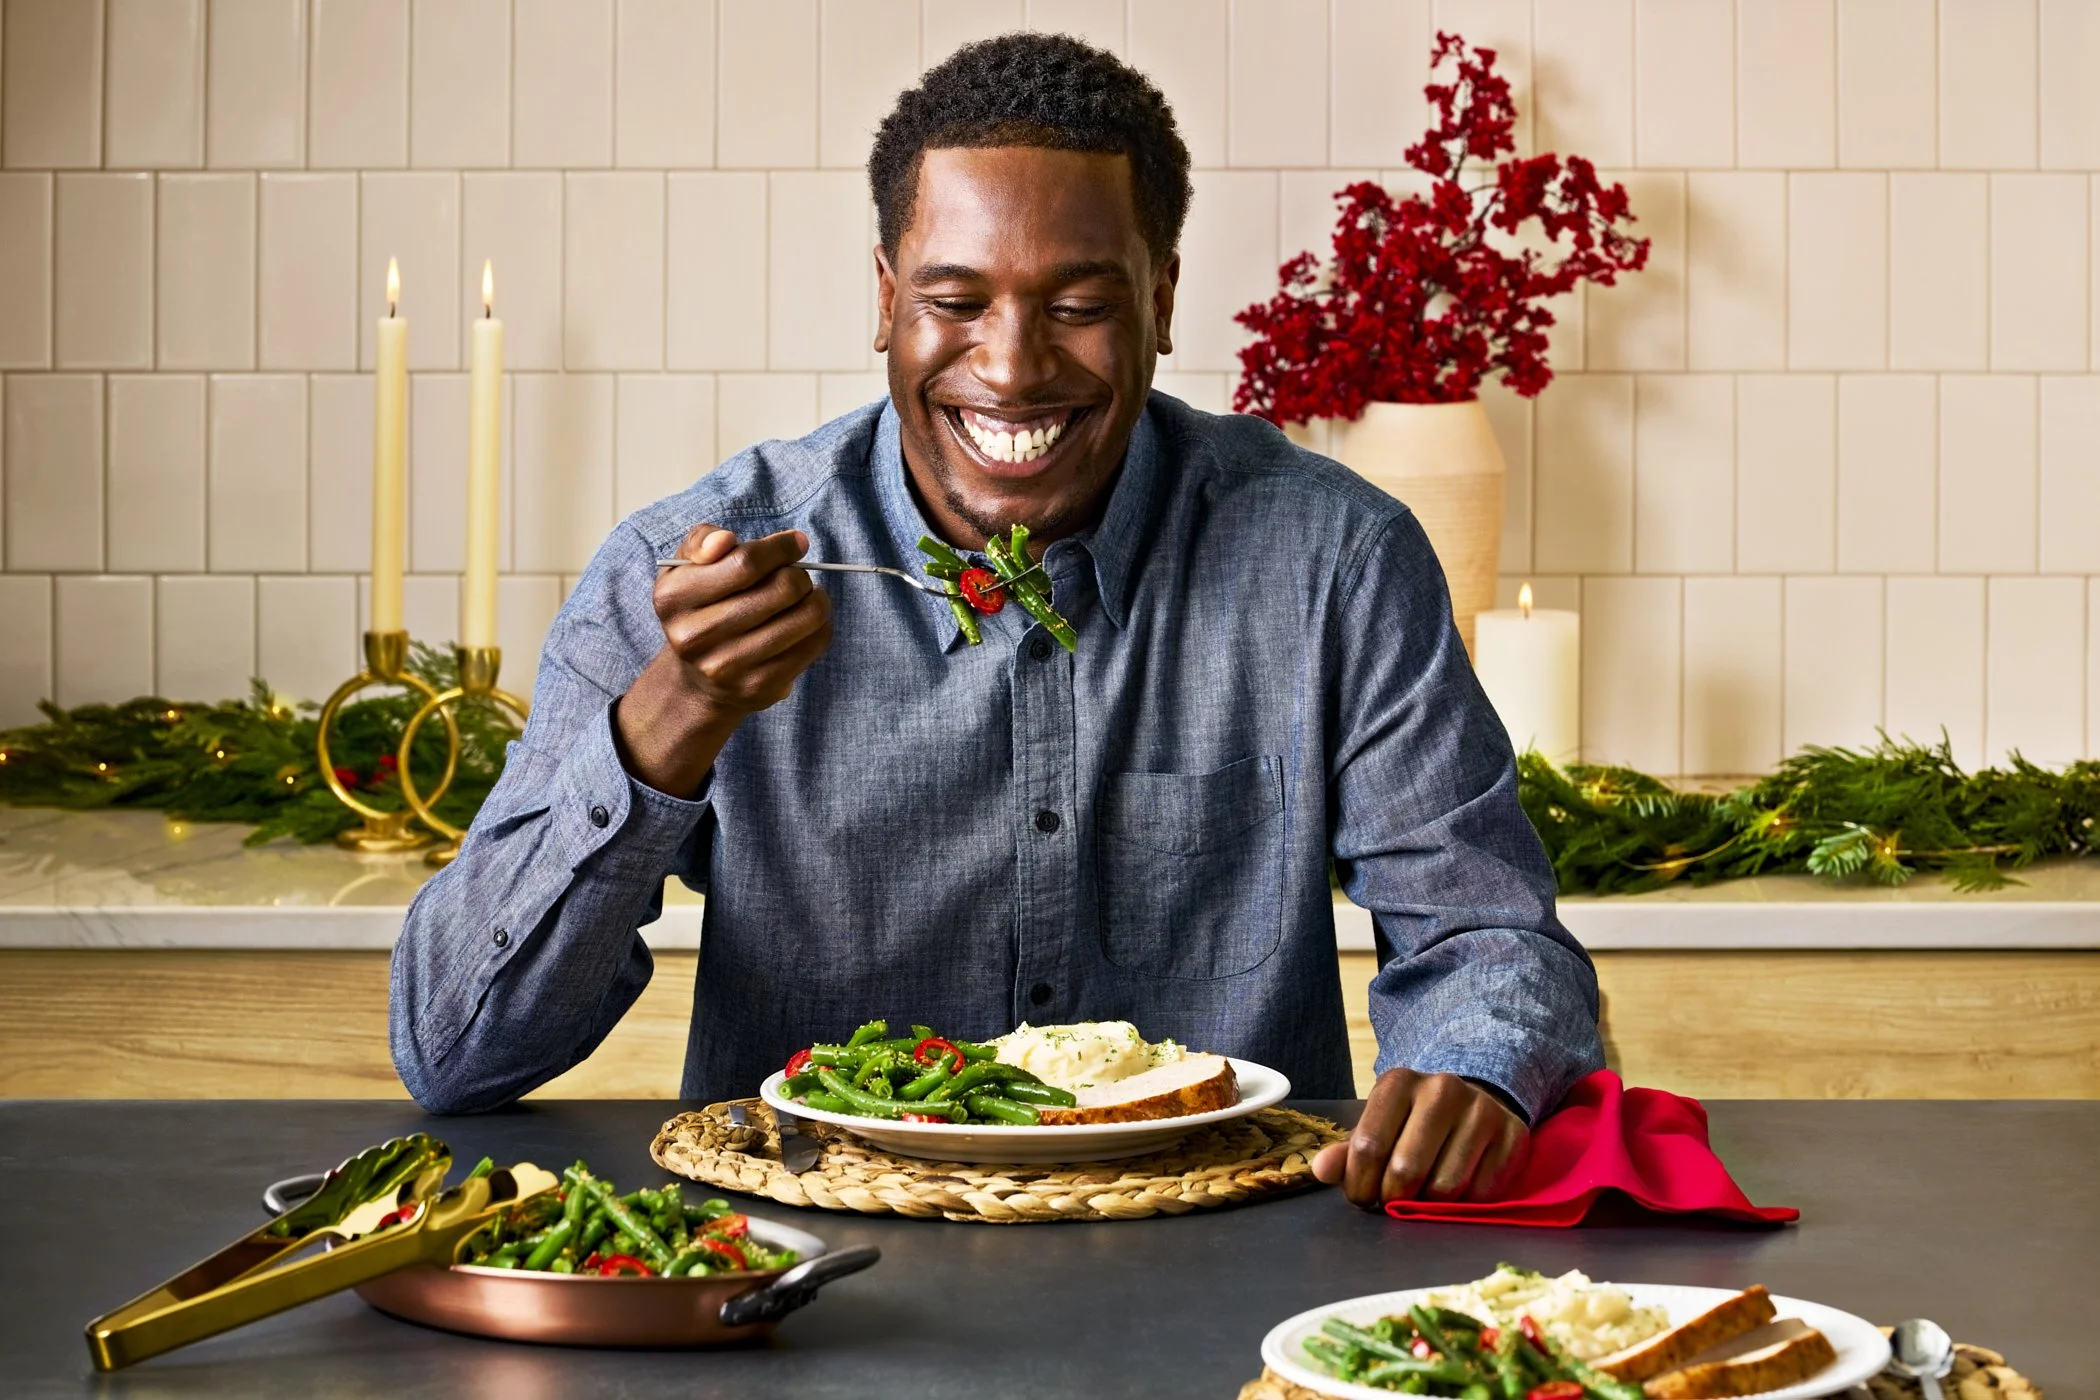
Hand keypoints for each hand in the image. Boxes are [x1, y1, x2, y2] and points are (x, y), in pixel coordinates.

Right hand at [613, 524, 833, 795]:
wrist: (698, 679)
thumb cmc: (701, 606)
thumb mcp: (687, 568)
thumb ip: (703, 540)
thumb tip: (725, 541)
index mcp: (674, 598)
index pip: (747, 562)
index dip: (781, 548)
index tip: (796, 543)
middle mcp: (696, 636)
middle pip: (782, 589)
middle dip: (800, 574)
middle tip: (798, 575)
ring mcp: (728, 666)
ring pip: (805, 617)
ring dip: (816, 599)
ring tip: (807, 596)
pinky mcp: (758, 687)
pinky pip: (813, 644)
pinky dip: (820, 626)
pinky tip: (807, 622)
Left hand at [1311, 1068, 1527, 1209]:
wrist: (1476, 1100)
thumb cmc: (1414, 1121)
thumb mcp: (1379, 1126)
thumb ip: (1348, 1150)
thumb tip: (1320, 1170)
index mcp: (1399, 1082)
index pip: (1368, 1146)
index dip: (1359, 1184)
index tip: (1362, 1197)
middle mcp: (1442, 1088)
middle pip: (1405, 1170)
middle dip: (1392, 1198)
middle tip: (1392, 1202)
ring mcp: (1482, 1110)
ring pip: (1446, 1187)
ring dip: (1429, 1206)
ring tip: (1423, 1195)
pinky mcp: (1514, 1135)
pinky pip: (1483, 1194)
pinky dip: (1465, 1206)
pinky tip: (1457, 1191)